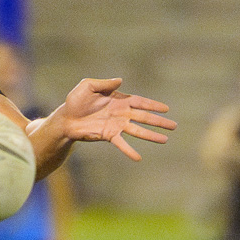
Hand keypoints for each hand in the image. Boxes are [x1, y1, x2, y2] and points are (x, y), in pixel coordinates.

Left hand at [55, 78, 176, 160]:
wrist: (65, 118)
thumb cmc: (76, 100)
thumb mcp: (88, 86)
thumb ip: (104, 84)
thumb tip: (120, 81)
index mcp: (119, 100)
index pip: (140, 102)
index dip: (153, 105)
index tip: (166, 109)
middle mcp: (121, 113)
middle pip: (144, 117)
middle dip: (159, 121)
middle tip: (174, 126)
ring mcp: (116, 125)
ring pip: (137, 131)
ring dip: (151, 135)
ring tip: (164, 140)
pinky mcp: (108, 135)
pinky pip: (121, 144)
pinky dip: (129, 151)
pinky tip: (138, 158)